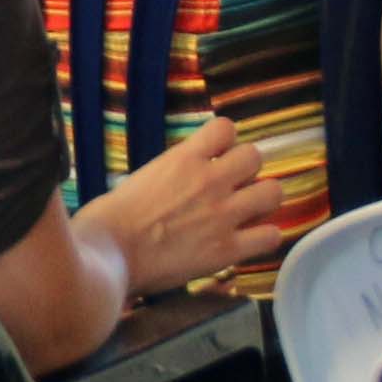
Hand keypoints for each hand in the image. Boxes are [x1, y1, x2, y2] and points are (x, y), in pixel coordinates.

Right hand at [86, 115, 288, 295]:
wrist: (108, 254)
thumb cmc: (108, 219)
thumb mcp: (140, 177)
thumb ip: (169, 173)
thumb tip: (176, 181)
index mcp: (184, 158)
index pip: (225, 128)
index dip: (224, 143)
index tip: (215, 157)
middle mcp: (209, 180)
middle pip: (255, 156)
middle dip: (246, 171)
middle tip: (231, 188)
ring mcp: (222, 215)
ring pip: (273, 192)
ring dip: (261, 201)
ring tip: (245, 212)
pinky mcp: (227, 249)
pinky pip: (271, 235)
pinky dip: (263, 238)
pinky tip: (247, 241)